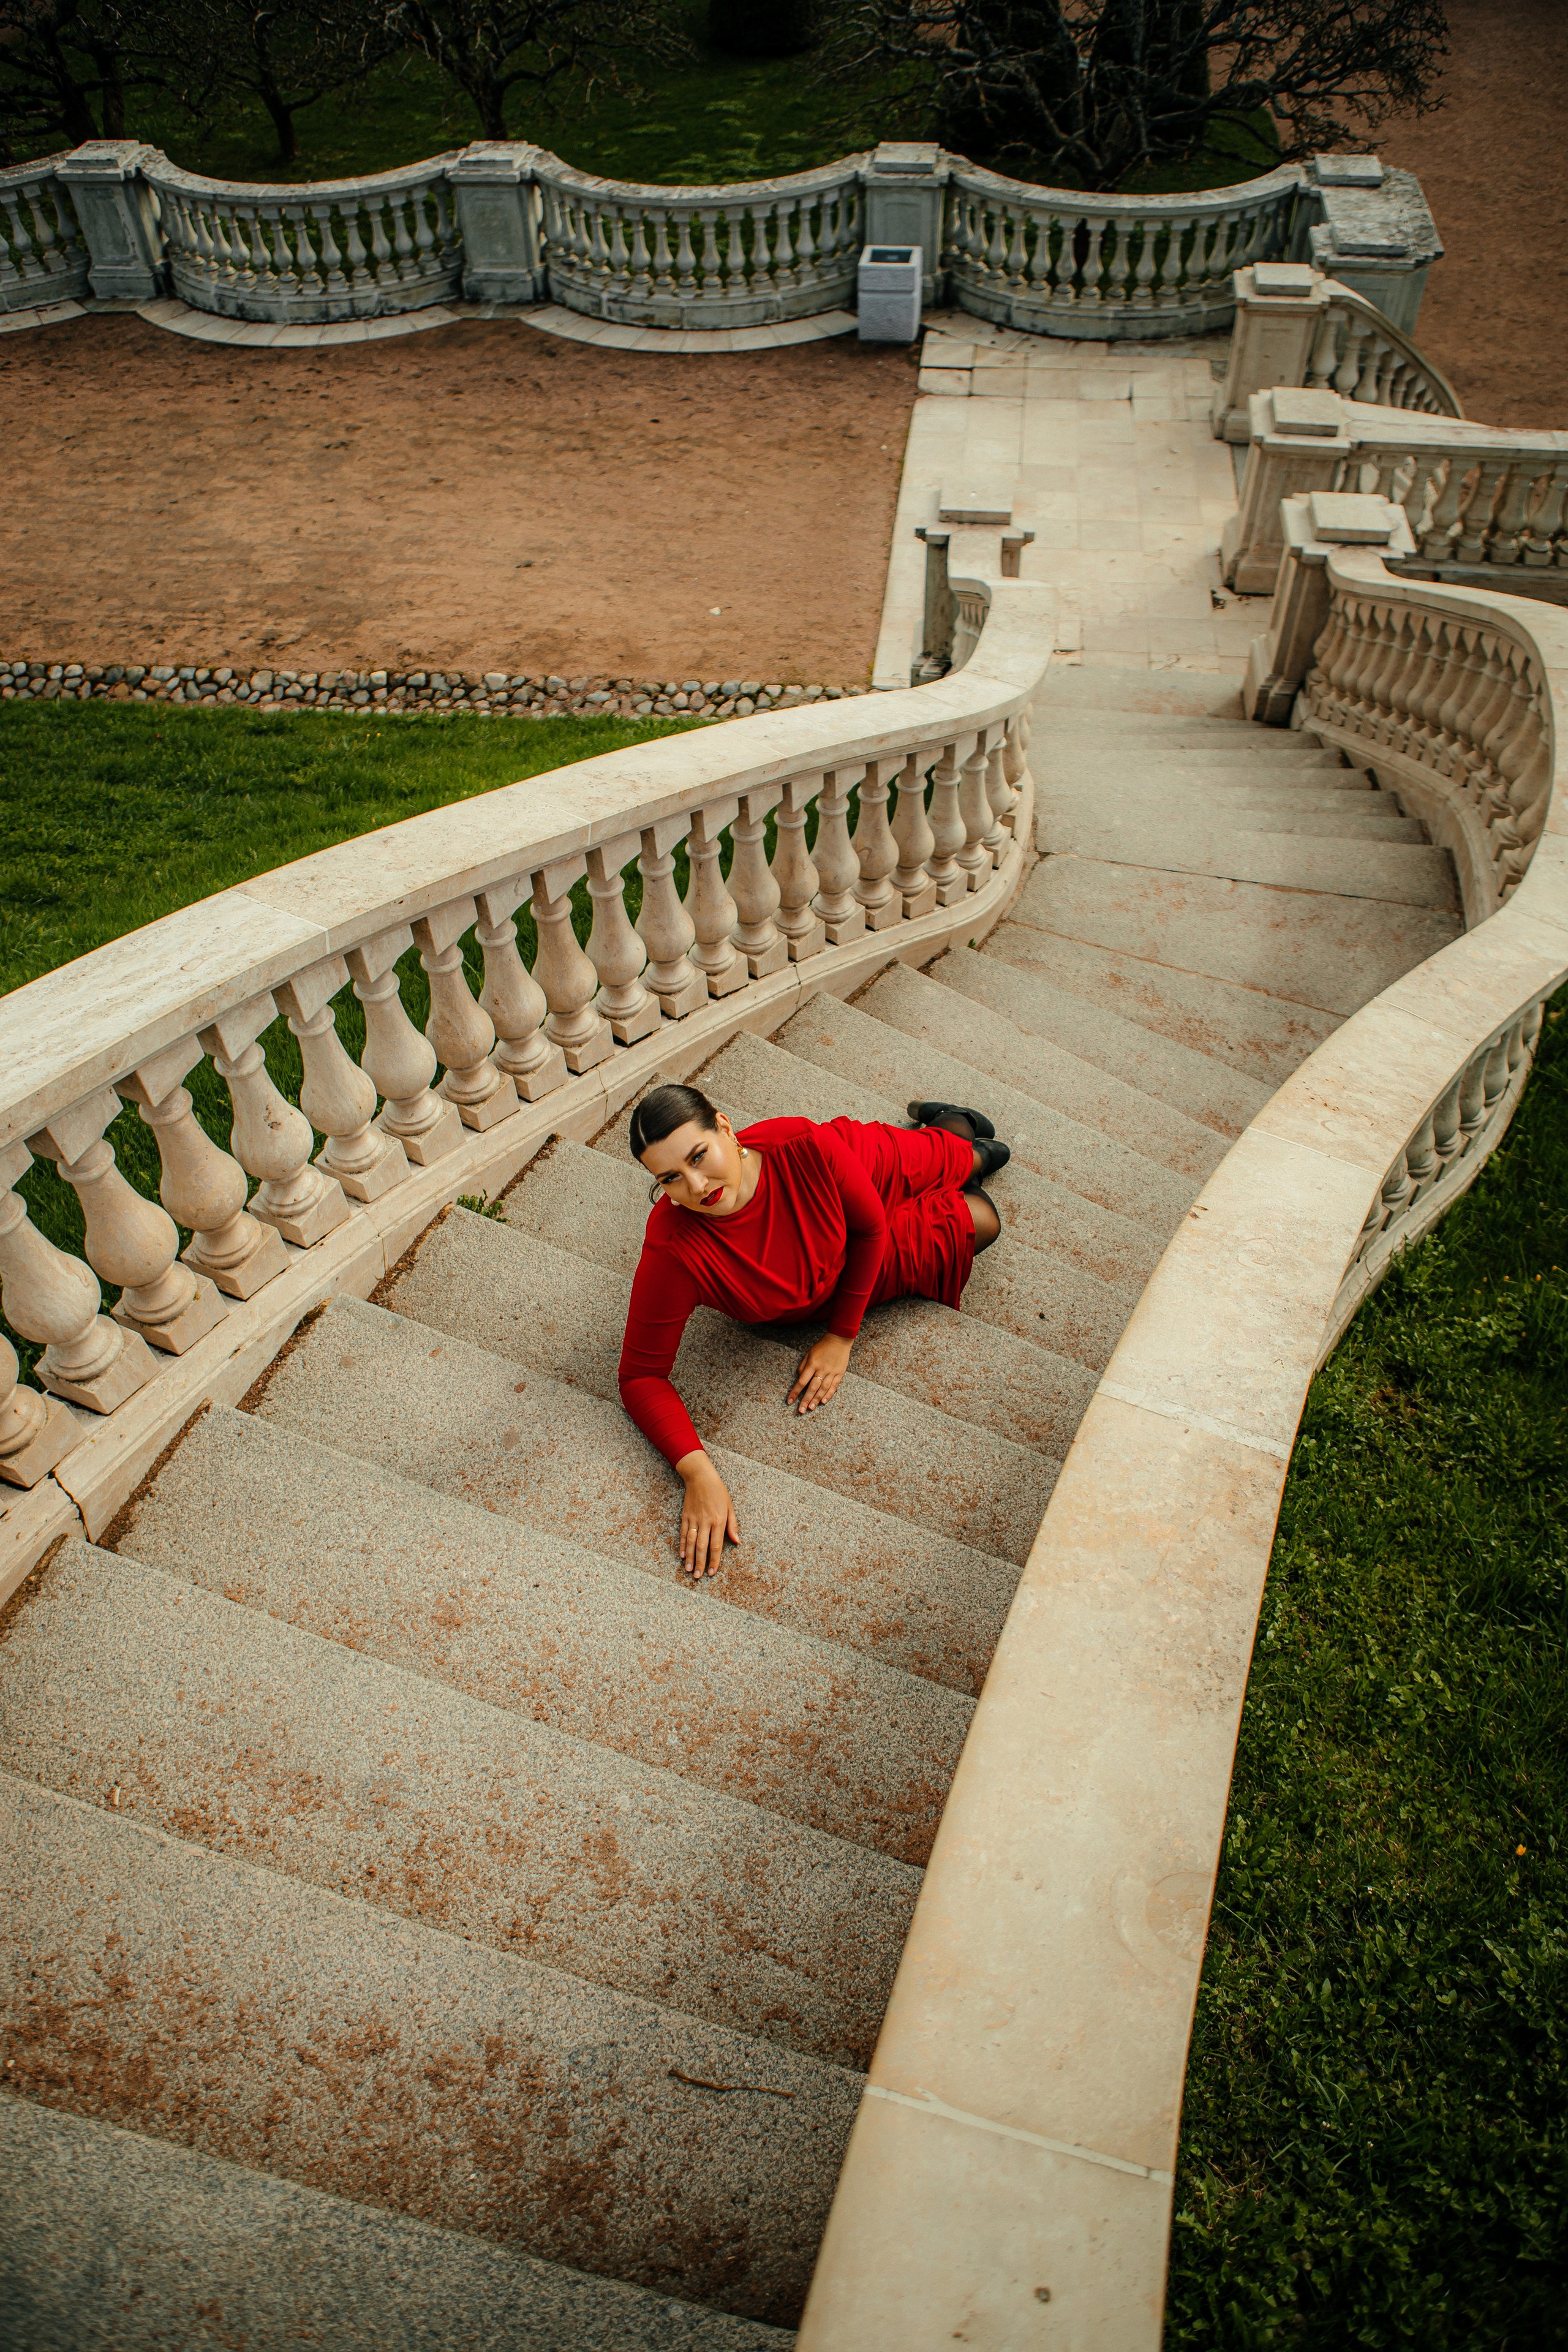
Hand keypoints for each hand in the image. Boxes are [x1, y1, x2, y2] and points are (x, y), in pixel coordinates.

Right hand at [675, 1450, 737, 1577]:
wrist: (701, 1477)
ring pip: (692, 1542)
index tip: (712, 1572)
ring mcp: (694, 1519)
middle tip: (698, 1577)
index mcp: (719, 1520)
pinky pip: (684, 1533)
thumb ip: (732, 1525)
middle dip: (701, 1563)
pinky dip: (683, 1545)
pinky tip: (682, 1555)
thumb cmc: (718, 1491)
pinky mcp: (685, 1516)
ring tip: (689, 1570)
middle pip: (703, 1547)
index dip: (714, 1561)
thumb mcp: (730, 1506)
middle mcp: (706, 1522)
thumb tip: (737, 1541)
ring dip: (690, 1557)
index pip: (716, 1546)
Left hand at [788, 1332, 852, 1414]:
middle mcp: (822, 1369)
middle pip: (812, 1388)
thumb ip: (803, 1366)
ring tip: (810, 1408)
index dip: (795, 1392)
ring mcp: (832, 1372)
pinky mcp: (840, 1373)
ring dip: (816, 1400)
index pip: (802, 1381)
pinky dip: (829, 1395)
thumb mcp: (809, 1353)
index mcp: (812, 1364)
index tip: (790, 1400)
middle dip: (805, 1400)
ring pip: (823, 1389)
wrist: (839, 1339)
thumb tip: (800, 1379)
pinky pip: (834, 1386)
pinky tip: (823, 1402)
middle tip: (801, 1411)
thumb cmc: (822, 1346)